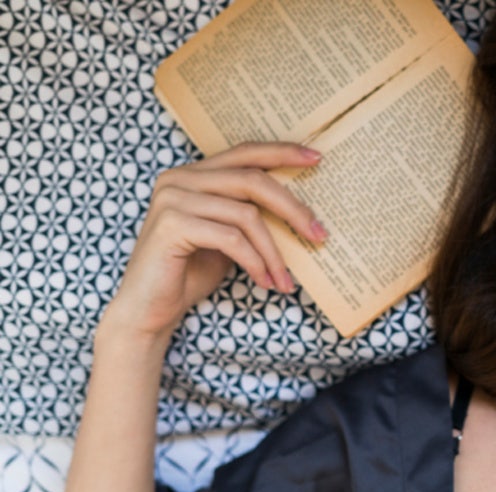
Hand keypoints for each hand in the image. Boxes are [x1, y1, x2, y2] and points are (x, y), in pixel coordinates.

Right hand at [103, 142, 326, 340]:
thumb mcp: (229, 237)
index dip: (282, 152)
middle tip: (319, 235)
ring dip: (274, 251)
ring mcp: (173, 199)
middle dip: (293, 209)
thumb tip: (302, 210)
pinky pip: (231, 238)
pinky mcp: (171, 224)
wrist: (150, 309)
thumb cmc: (191, 273)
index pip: (244, 152)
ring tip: (285, 279)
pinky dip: (255, 262)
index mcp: (193, 174)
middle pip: (253, 180)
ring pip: (246, 214)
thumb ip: (250, 214)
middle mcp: (180, 178)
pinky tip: (265, 282)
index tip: (316, 158)